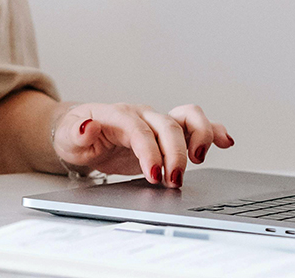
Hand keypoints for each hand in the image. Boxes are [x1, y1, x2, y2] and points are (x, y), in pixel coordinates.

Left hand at [52, 102, 233, 186]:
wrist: (80, 133)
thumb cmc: (75, 134)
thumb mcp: (68, 137)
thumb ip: (77, 132)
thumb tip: (87, 126)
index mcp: (118, 115)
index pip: (139, 130)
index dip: (150, 151)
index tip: (154, 174)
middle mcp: (141, 114)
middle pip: (167, 125)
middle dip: (175, 153)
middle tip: (173, 181)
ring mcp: (156, 121)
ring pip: (187, 116)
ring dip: (200, 137)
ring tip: (199, 160)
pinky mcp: (167, 133)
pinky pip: (194, 125)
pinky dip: (213, 131)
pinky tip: (226, 142)